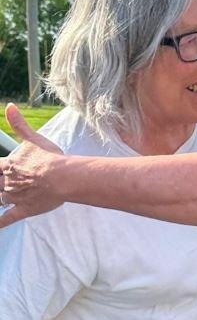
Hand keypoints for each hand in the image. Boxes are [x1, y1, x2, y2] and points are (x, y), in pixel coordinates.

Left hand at [0, 104, 64, 227]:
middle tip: (1, 181)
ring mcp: (15, 197)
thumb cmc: (51, 157)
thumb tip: (10, 106)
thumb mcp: (34, 138)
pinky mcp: (24, 209)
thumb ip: (19, 124)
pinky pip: (7, 218)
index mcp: (10, 165)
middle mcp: (8, 181)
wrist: (61, 176)